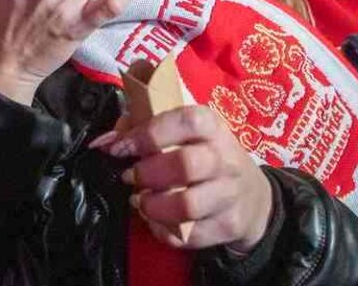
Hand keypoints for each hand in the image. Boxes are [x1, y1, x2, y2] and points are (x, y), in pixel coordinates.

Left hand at [92, 106, 273, 252]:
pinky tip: (158, 220)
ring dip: (153, 206)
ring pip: (186, 205)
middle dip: (147, 173)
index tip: (122, 147)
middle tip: (131, 177)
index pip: (186, 122)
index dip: (149, 134)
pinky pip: (188, 235)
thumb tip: (104, 141)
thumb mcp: (183, 133)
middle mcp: (225, 158)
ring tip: (141, 201)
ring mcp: (230, 194)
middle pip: (185, 165)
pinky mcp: (229, 225)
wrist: (253, 197)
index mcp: (212, 127)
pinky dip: (163, 231)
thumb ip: (140, 128)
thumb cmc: (205, 156)